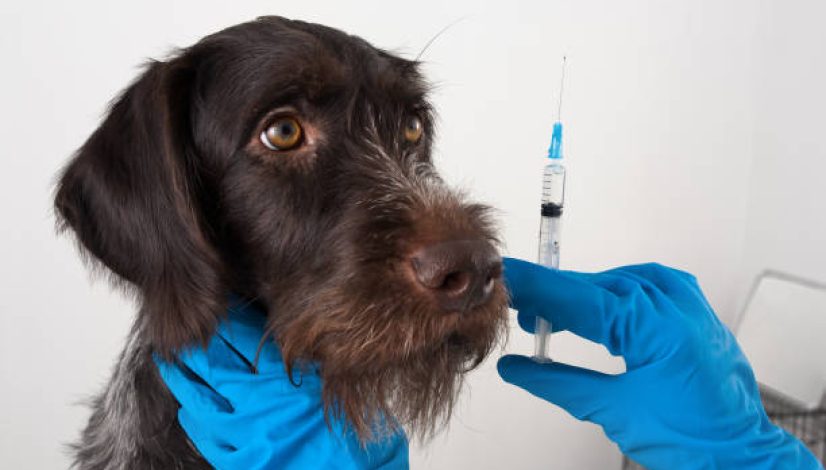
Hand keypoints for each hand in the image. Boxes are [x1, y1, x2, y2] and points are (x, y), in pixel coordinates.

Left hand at [154, 297, 407, 469]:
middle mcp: (261, 404)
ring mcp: (246, 436)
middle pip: (216, 366)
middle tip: (184, 327)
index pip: (246, 339)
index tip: (220, 306)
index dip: (229, 321)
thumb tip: (275, 337)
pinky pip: (207, 438)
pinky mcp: (241, 464)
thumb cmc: (351, 436)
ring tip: (171, 363)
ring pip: (202, 401)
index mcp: (287, 379)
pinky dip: (195, 420)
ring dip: (184, 380)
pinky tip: (190, 410)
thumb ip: (304, 361)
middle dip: (199, 345)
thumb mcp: (332, 385)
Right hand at [498, 258, 821, 469]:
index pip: (575, 295)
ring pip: (617, 282)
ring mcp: (686, 303)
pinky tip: (602, 301)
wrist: (741, 454)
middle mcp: (672, 305)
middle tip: (516, 308)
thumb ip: (557, 383)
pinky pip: (648, 282)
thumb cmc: (693, 439)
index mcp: (652, 325)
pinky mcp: (694, 310)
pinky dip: (617, 290)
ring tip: (551, 317)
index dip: (534, 286)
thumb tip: (516, 368)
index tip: (505, 275)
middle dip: (552, 296)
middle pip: (592, 286)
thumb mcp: (613, 410)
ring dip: (581, 295)